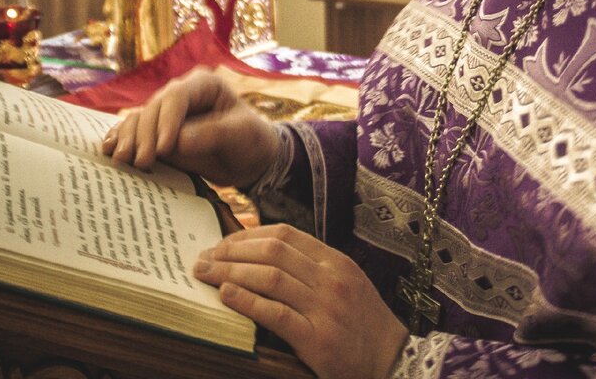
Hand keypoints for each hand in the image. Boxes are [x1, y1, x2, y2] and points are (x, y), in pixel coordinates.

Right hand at [101, 68, 279, 187]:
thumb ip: (213, 134)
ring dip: (128, 139)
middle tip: (143, 161)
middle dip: (144, 136)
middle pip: (153, 109)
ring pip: (138, 120)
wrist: (249, 159)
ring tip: (122, 161)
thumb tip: (178, 140)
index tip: (164, 148)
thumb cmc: (250, 139)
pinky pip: (134, 132)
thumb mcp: (241, 134)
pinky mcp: (157, 133)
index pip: (177, 97)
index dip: (167, 121)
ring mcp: (166, 114)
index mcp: (203, 84)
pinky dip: (121, 140)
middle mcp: (180, 94)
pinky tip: (109, 151)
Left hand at [194, 224, 408, 378]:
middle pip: (272, 252)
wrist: (392, 360)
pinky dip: (247, 302)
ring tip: (205, 275)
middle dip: (231, 252)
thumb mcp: (345, 284)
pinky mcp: (318, 339)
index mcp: (335, 262)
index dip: (247, 236)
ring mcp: (325, 308)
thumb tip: (262, 257)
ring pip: (270, 278)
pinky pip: (276, 314)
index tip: (222, 244)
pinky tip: (226, 296)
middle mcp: (331, 279)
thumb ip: (311, 269)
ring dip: (230, 272)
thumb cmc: (363, 324)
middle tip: (203, 259)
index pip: (285, 235)